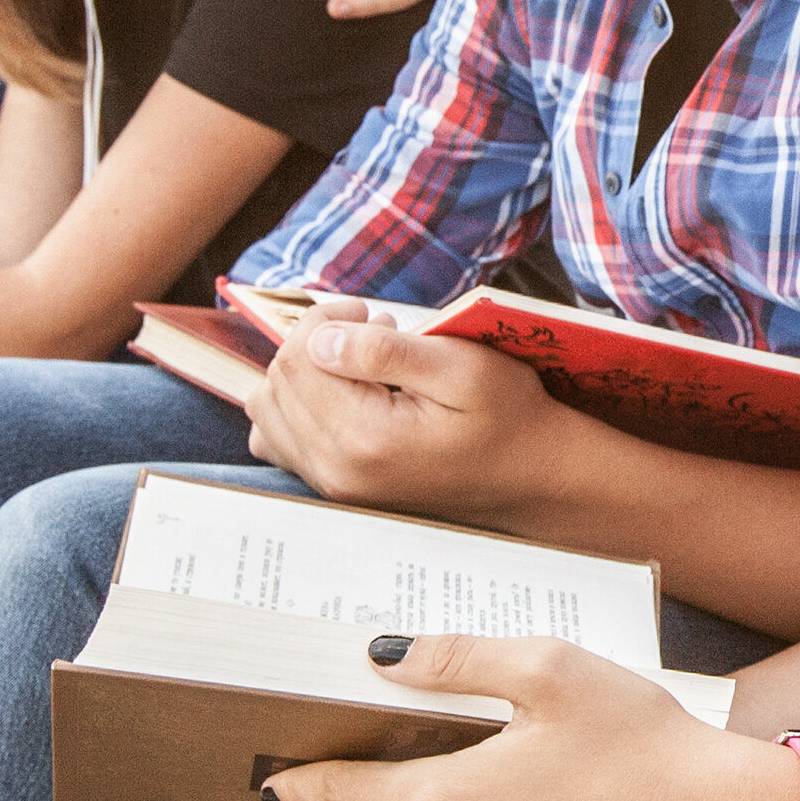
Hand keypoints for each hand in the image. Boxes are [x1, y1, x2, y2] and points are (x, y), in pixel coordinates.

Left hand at [244, 306, 576, 521]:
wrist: (532, 478)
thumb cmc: (508, 416)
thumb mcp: (463, 368)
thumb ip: (386, 352)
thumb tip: (320, 340)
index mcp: (365, 439)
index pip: (297, 360)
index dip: (323, 319)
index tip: (371, 312)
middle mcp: (337, 470)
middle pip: (277, 383)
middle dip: (313, 343)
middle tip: (371, 331)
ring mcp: (333, 486)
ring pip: (267, 411)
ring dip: (301, 374)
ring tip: (355, 364)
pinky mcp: (336, 488)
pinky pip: (278, 441)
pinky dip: (295, 407)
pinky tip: (340, 395)